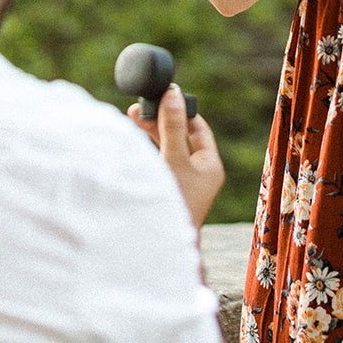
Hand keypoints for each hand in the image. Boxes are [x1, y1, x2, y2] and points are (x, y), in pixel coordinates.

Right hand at [128, 84, 224, 228]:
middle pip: (181, 137)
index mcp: (210, 166)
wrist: (159, 249)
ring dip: (150, 135)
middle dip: (160, 121)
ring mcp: (182, 184)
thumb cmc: (173, 203)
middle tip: (138, 108)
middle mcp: (199, 174)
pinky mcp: (166, 192)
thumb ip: (172, 126)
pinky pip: (158, 164)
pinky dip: (147, 152)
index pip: (198, 128)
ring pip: (167, 150)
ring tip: (132, 118)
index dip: (181, 110)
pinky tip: (132, 143)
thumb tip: (174, 93)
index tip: (163, 97)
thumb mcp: (174, 159)